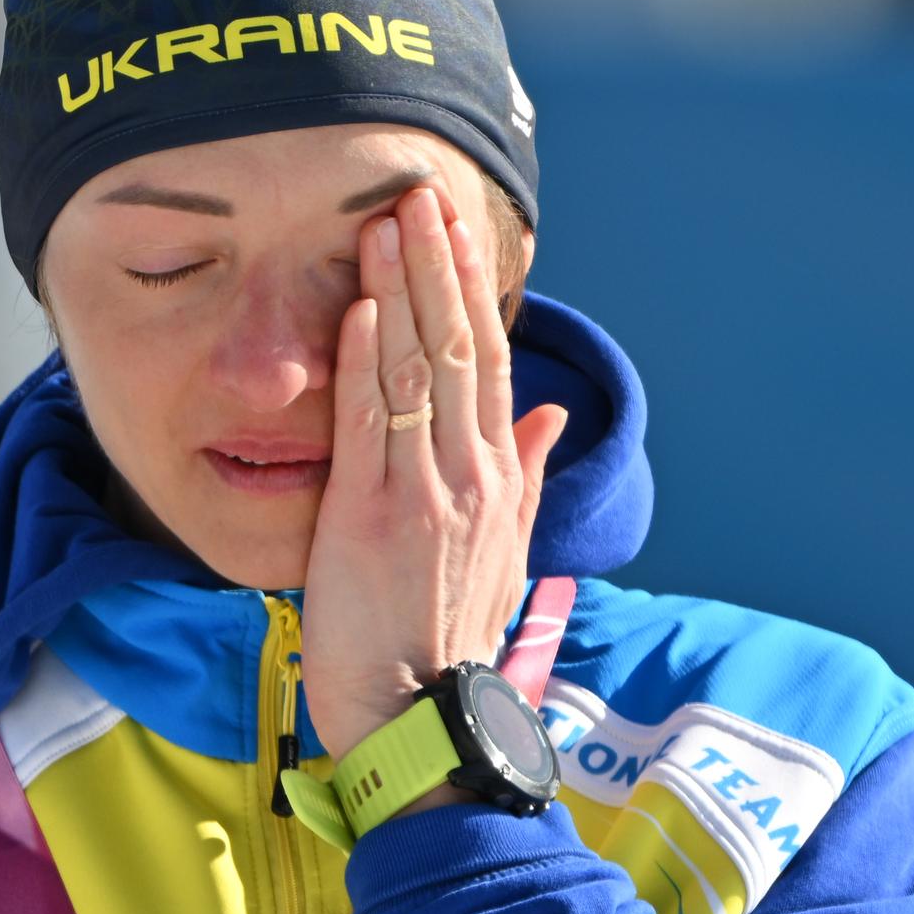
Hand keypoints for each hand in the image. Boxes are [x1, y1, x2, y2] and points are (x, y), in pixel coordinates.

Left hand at [301, 187, 566, 768]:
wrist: (423, 718)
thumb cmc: (447, 638)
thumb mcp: (503, 553)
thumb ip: (523, 474)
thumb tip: (549, 414)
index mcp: (498, 479)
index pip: (489, 363)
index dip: (471, 290)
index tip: (453, 231)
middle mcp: (471, 476)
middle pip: (460, 349)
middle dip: (438, 267)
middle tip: (420, 195)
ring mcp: (426, 494)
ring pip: (419, 372)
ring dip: (402, 292)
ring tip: (387, 224)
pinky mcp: (375, 518)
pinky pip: (374, 425)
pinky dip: (370, 362)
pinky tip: (364, 306)